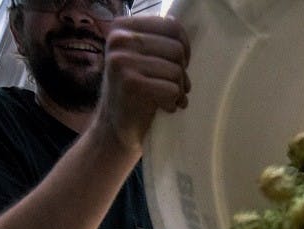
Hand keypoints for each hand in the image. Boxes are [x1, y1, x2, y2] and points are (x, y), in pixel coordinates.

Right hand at [98, 14, 191, 149]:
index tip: (181, 64)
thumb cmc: (135, 91)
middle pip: (177, 49)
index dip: (184, 47)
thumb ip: (158, 41)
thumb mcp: (140, 57)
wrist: (115, 127)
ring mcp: (122, 61)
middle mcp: (119, 40)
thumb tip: (188, 36)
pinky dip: (173, 102)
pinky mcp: (131, 83)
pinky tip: (165, 108)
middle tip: (175, 87)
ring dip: (179, 89)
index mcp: (122, 28)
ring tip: (171, 99)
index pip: (171, 26)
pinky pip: (172, 89)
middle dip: (182, 72)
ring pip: (176, 70)